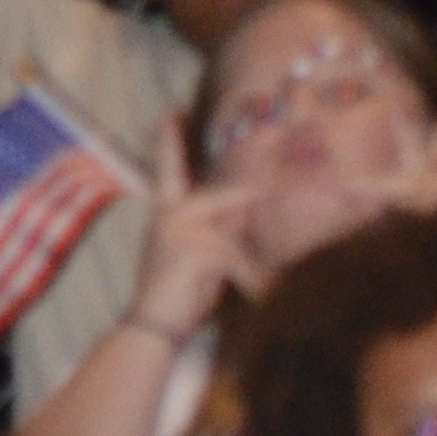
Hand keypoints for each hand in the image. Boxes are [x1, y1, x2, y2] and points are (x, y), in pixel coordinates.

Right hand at [134, 111, 260, 338]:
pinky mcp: (192, 250)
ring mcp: (179, 230)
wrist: (152, 323)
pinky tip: (253, 295)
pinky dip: (250, 280)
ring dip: (252, 264)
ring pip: (235, 234)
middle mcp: (170, 214)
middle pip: (226, 197)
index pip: (168, 170)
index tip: (171, 112)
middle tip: (284, 181)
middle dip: (259, 195)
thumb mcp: (199, 252)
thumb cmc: (178, 291)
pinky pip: (236, 258)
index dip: (169, 141)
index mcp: (168, 211)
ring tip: (260, 286)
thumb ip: (217, 228)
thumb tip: (249, 210)